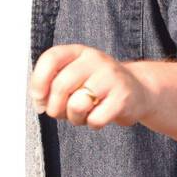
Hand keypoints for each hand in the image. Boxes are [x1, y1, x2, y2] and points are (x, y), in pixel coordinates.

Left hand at [30, 45, 153, 128]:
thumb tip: (39, 102)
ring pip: (77, 104)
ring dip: (74, 118)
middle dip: (55, 108)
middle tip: (62, 113)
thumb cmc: (99, 86)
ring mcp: (111, 77)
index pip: (51, 59)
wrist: (138, 91)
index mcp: (78, 52)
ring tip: (83, 114)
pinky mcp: (123, 97)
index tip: (38, 98)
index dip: (38, 81)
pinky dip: (93, 124)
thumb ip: (53, 84)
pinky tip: (99, 116)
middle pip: (61, 86)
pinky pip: (95, 119)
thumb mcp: (75, 76)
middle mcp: (95, 59)